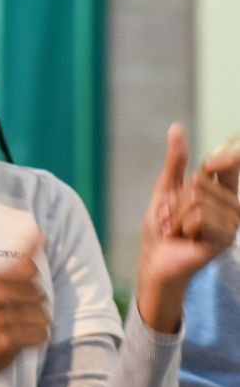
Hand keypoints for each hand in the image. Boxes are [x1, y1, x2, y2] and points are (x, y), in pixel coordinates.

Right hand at [0, 233, 48, 386]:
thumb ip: (12, 271)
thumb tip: (41, 236)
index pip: (25, 265)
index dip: (35, 266)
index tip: (42, 240)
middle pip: (39, 292)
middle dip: (34, 304)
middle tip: (15, 314)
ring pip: (43, 315)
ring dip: (36, 324)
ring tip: (16, 328)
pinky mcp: (7, 338)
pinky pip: (41, 335)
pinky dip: (35, 340)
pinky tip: (18, 341)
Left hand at [136, 123, 239, 331]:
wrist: (155, 260)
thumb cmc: (161, 226)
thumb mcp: (166, 189)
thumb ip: (176, 161)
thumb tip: (177, 127)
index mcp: (219, 192)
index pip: (229, 166)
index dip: (226, 157)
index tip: (217, 156)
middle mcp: (230, 206)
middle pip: (199, 184)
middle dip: (176, 200)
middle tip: (172, 217)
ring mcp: (230, 224)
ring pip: (197, 200)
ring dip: (175, 215)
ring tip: (175, 229)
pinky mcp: (224, 239)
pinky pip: (199, 217)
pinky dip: (180, 226)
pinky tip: (183, 238)